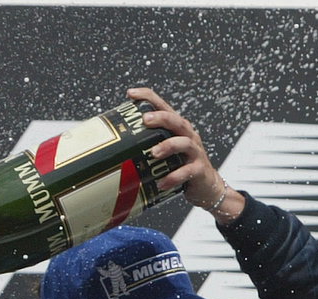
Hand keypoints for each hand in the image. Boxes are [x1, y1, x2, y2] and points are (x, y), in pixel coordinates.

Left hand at [127, 87, 244, 221]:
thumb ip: (145, 145)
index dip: (148, 98)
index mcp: (176, 129)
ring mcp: (194, 152)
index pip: (163, 107)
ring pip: (184, 143)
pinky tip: (161, 182)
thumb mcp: (164, 151)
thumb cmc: (179, 165)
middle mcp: (187, 136)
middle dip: (161, 118)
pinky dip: (173, 177)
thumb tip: (112, 147)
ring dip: (168, 146)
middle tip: (145, 120)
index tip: (131, 94)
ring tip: (153, 153)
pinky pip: (187, 172)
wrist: (204, 186)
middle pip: (176, 121)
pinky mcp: (199, 170)